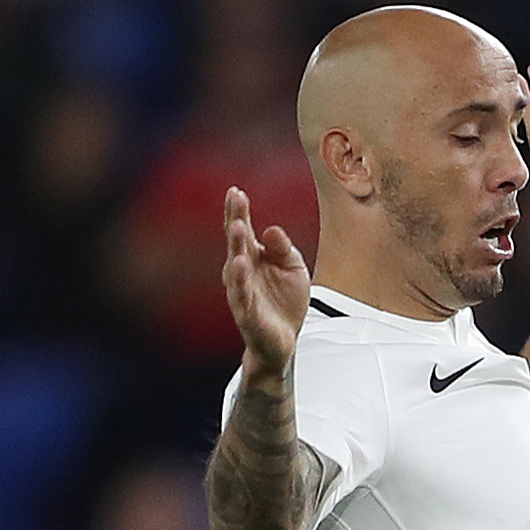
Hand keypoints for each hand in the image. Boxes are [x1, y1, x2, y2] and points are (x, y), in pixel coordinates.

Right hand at [221, 187, 310, 374]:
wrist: (284, 338)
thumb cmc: (285, 300)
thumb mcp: (293, 268)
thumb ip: (283, 248)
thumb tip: (272, 229)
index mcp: (253, 257)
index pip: (243, 230)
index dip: (238, 211)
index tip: (236, 191)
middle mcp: (242, 270)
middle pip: (237, 241)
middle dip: (236, 219)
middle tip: (235, 198)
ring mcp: (242, 290)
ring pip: (236, 265)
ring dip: (236, 245)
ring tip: (239, 226)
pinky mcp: (247, 311)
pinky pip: (241, 293)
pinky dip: (240, 279)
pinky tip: (240, 263)